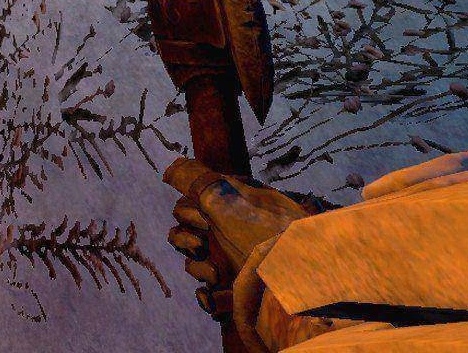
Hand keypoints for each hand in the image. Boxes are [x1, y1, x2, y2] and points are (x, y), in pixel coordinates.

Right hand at [163, 158, 315, 314]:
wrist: (299, 270)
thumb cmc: (265, 229)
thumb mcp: (227, 196)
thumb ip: (193, 180)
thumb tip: (167, 169)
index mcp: (224, 211)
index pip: (184, 209)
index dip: (186, 213)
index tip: (203, 219)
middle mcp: (226, 236)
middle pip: (183, 236)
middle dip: (185, 240)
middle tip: (202, 244)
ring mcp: (231, 265)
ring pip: (193, 266)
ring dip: (198, 268)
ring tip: (215, 274)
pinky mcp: (236, 293)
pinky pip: (208, 297)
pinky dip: (207, 298)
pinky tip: (213, 296)